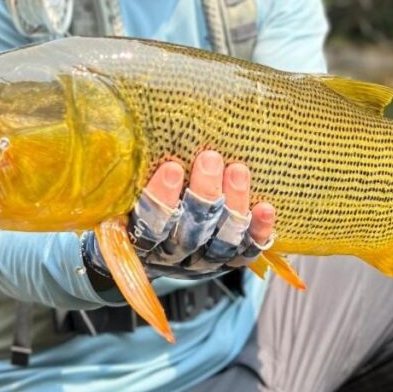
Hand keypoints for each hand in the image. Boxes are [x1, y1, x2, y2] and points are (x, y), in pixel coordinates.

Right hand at [83, 151, 275, 280]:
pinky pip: (248, 248)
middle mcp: (173, 255)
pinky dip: (259, 230)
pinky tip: (266, 208)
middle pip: (190, 232)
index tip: (171, 167)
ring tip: (238, 171)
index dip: (160, 200)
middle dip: (203, 194)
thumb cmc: (138, 202)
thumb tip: (131, 132)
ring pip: (222, 239)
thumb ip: (130, 174)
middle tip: (210, 158)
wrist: (156, 241)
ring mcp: (205, 259)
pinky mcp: (231, 258)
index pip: (149, 226)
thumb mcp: (125, 192)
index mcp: (140, 241)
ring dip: (233, 205)